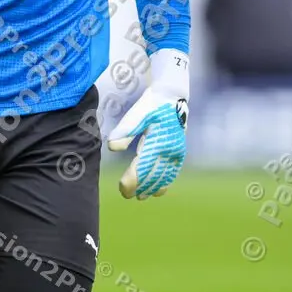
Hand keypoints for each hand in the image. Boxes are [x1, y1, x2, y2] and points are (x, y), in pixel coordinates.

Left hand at [106, 49, 189, 199]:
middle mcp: (169, 150)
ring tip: (141, 196)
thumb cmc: (152, 104)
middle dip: (140, 187)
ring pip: (164, 176)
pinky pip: (173, 172)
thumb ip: (125, 131)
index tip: (122, 189)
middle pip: (153, 175)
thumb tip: (111, 147)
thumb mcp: (137, 113)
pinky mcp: (179, 151)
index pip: (142, 168)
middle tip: (126, 194)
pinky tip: (158, 190)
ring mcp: (176, 152)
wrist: (173, 95)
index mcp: (157, 142)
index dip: (132, 180)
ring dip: (153, 187)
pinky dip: (165, 182)